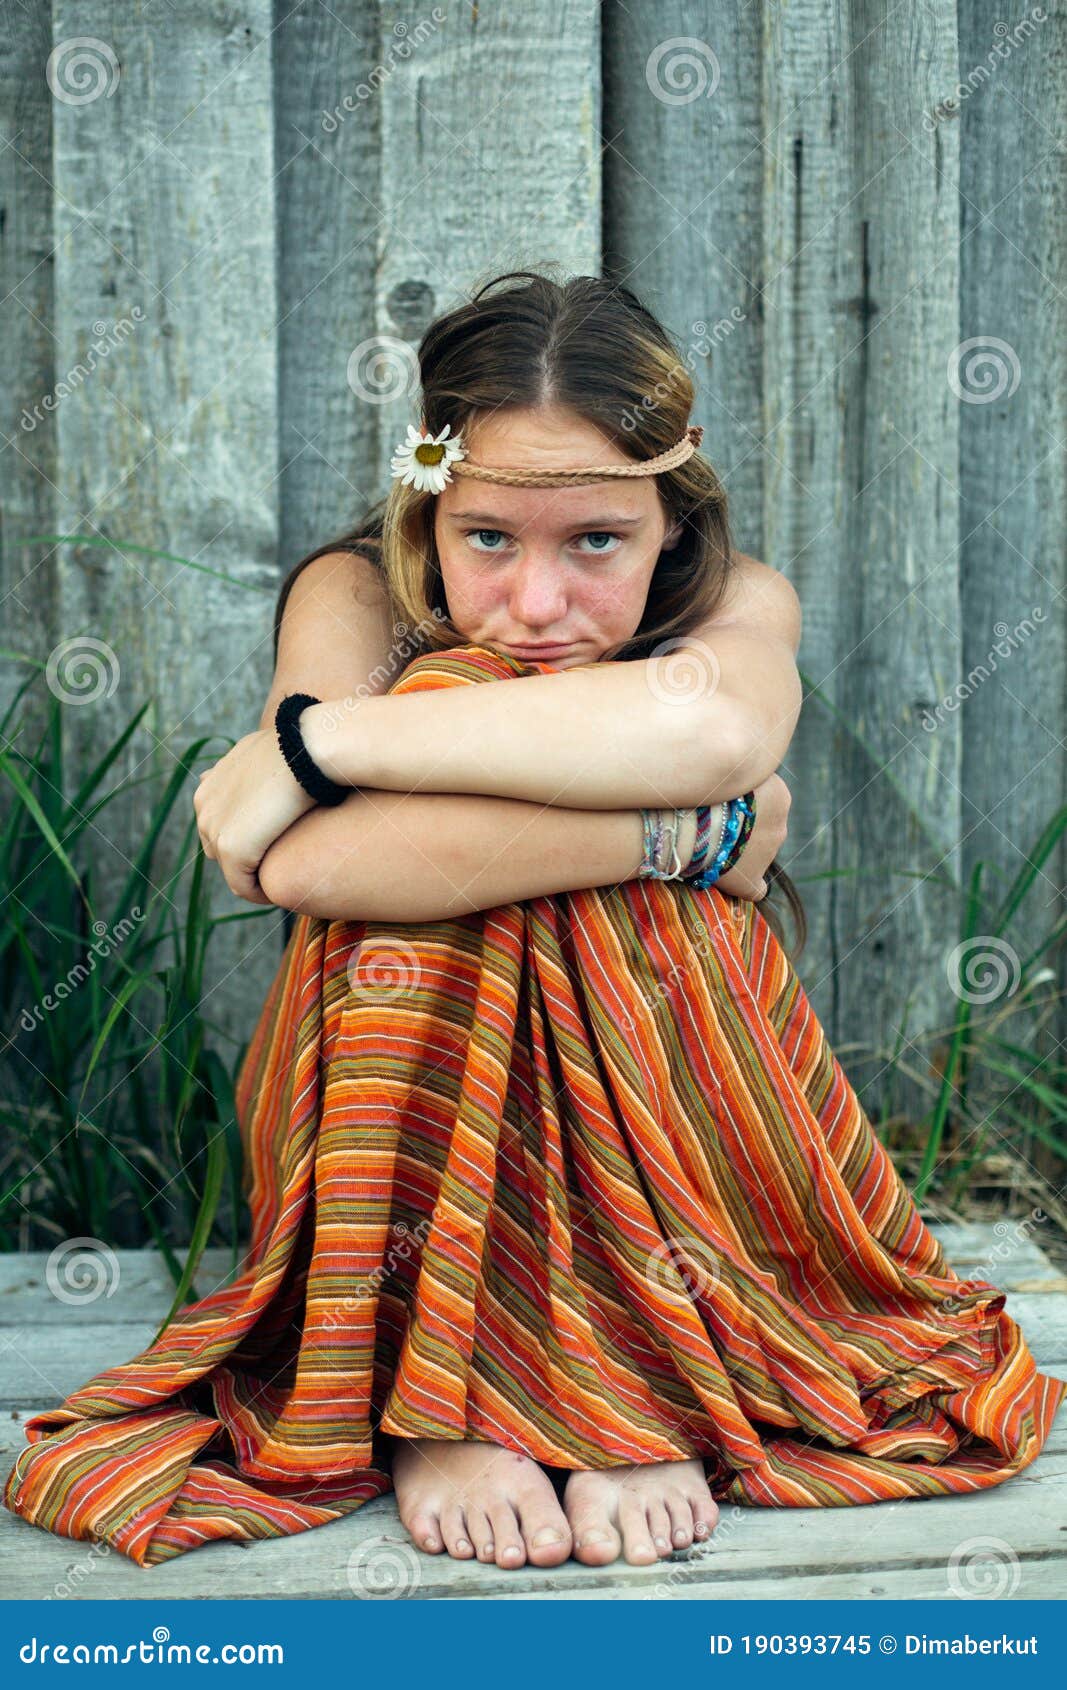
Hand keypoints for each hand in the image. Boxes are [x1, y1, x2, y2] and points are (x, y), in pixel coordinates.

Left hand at [194, 727, 319, 903]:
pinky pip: (243, 886)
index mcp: (207, 789)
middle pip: (221, 851)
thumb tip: (238, 773)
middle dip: (246, 859)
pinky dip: (259, 894)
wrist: (307, 748)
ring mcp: (215, 829)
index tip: (275, 844)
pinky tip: (280, 893)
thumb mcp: (260, 752)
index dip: (248, 839)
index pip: (221, 828)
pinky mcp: (232, 850)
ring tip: (280, 880)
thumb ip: (242, 769)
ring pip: (232, 870)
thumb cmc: (295, 748)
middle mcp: (204, 809)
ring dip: (253, 878)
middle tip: (279, 863)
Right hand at [714, 772, 790, 901]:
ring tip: (707, 845)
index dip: (741, 803)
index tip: (719, 802)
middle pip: (763, 829)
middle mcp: (780, 827)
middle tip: (712, 824)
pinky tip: (730, 881)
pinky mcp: (750, 881)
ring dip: (739, 852)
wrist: (693, 817)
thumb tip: (729, 781)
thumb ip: (739, 778)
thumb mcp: (732, 769)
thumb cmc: (705, 785)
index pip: (765, 801)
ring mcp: (768, 856)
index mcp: (780, 795)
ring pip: (757, 855)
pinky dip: (745, 885)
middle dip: (744, 829)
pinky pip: (755, 889)